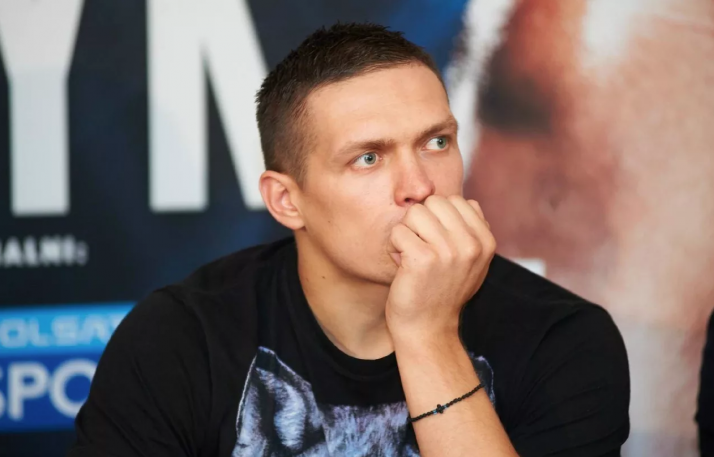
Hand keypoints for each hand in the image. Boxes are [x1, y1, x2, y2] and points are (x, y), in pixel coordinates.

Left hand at [385, 195, 495, 342]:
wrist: (428, 329)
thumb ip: (472, 231)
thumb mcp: (472, 262)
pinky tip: (401, 264)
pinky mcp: (423, 259)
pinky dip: (394, 246)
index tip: (437, 242)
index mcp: (486, 241)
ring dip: (407, 232)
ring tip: (411, 255)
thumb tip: (463, 202)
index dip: (439, 217)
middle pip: (434, 202)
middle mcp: (471, 245)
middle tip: (420, 247)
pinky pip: (398, 231)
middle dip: (421, 222)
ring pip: (414, 213)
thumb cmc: (444, 291)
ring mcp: (449, 252)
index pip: (456, 201)